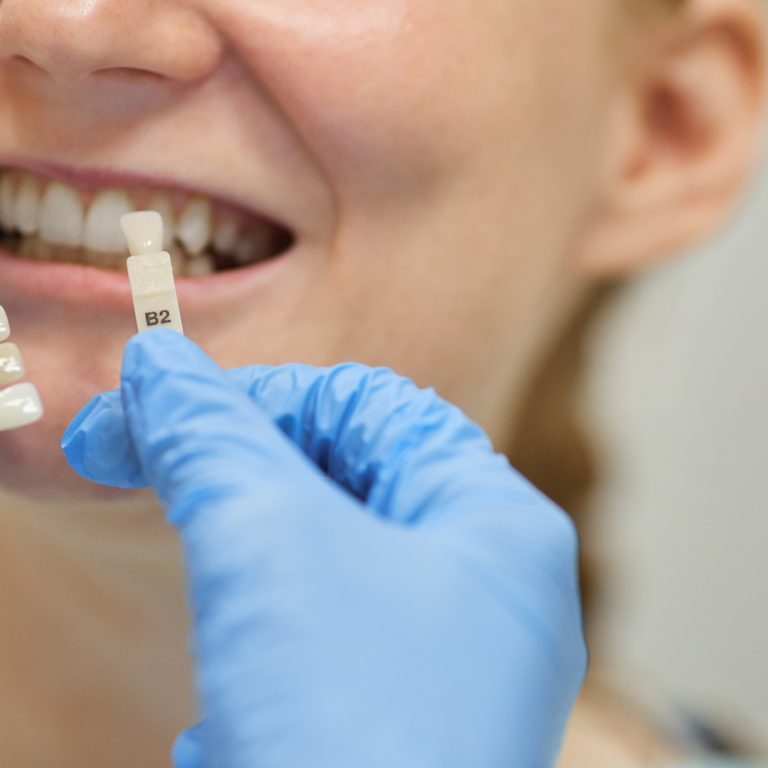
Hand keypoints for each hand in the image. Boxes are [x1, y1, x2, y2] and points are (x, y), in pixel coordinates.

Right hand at [62, 330, 585, 767]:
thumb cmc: (348, 728)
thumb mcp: (268, 544)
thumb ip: (215, 438)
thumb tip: (157, 367)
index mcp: (492, 521)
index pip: (373, 406)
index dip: (265, 393)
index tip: (163, 403)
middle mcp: (483, 586)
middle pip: (349, 471)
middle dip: (240, 459)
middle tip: (138, 448)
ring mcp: (445, 658)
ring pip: (329, 550)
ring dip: (243, 535)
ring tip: (186, 541)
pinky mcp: (395, 718)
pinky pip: (321, 626)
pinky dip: (259, 615)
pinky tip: (227, 668)